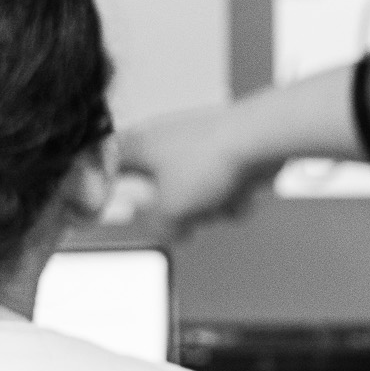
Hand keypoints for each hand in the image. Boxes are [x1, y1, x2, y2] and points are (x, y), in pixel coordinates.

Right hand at [117, 102, 281, 241]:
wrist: (262, 139)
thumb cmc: (210, 163)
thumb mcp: (170, 210)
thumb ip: (159, 227)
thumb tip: (167, 231)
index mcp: (140, 145)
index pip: (109, 164)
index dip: (108, 186)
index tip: (117, 206)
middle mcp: (166, 140)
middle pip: (157, 189)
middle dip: (177, 210)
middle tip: (186, 217)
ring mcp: (199, 145)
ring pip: (195, 192)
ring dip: (210, 207)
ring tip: (221, 202)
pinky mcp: (229, 151)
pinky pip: (223, 186)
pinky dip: (233, 195)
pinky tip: (242, 193)